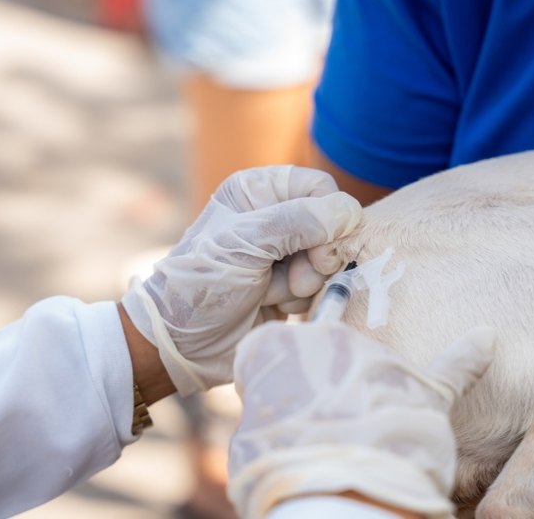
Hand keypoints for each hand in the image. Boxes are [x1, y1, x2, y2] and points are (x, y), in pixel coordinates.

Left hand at [121, 166, 361, 395]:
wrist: (183, 344)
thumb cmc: (202, 284)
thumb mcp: (244, 245)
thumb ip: (298, 222)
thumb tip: (350, 212)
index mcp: (259, 190)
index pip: (321, 188)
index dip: (330, 220)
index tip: (319, 254)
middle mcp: (274, 214)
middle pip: (331, 226)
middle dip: (317, 257)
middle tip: (297, 281)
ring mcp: (283, 251)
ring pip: (328, 259)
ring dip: (305, 282)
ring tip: (270, 294)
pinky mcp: (289, 284)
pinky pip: (319, 285)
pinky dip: (299, 299)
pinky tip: (271, 304)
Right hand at [227, 321, 494, 518]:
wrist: (331, 495)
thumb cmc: (278, 470)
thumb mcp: (248, 433)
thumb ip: (268, 407)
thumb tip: (288, 415)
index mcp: (280, 344)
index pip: (276, 357)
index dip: (279, 396)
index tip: (282, 421)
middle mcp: (335, 338)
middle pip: (330, 362)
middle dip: (328, 395)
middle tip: (320, 437)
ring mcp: (385, 362)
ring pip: (377, 374)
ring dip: (371, 402)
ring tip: (358, 446)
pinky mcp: (427, 391)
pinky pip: (454, 368)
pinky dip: (470, 357)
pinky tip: (485, 339)